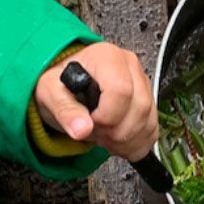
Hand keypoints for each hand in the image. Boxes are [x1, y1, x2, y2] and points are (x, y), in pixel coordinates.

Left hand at [36, 45, 157, 160]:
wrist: (68, 87)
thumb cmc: (61, 84)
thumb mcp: (51, 93)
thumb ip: (65, 110)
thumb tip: (81, 128)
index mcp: (107, 58)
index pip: (121, 91)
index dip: (106, 116)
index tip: (91, 121)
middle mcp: (130, 68)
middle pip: (140, 108)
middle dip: (116, 132)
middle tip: (96, 132)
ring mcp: (142, 85)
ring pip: (148, 122)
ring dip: (125, 141)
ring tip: (104, 136)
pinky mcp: (149, 103)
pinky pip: (152, 131)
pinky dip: (135, 145)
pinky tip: (117, 142)